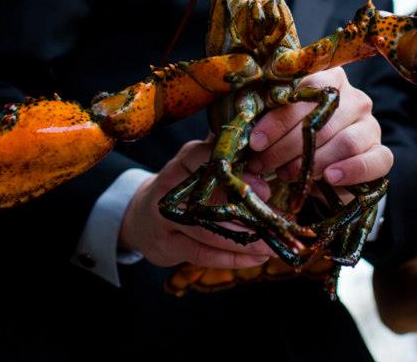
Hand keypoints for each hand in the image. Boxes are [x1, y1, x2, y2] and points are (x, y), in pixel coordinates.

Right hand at [118, 139, 273, 267]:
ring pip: (207, 231)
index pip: (208, 160)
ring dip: (244, 241)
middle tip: (274, 219)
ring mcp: (165, 218)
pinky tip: (255, 258)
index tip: (266, 187)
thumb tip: (266, 159)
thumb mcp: (202, 167)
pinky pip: (202, 254)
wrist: (142, 218)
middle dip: (245, 211)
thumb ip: (230, 162)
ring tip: (272, 246)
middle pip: (209, 199)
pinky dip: (232, 258)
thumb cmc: (186, 189)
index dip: (239, 174)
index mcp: (185, 161)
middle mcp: (171, 187)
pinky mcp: (166, 244)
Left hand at [246, 67, 392, 190]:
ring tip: (288, 174)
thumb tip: (248, 133)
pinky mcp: (382, 153)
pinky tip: (329, 178)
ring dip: (313, 162)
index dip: (278, 118)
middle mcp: (355, 98)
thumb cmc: (297, 141)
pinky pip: (374, 161)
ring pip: (346, 141)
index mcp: (330, 80)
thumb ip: (269, 122)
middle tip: (264, 165)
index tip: (256, 141)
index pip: (307, 91)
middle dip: (287, 146)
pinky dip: (351, 171)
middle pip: (324, 120)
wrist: (324, 172)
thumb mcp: (281, 128)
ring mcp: (371, 126)